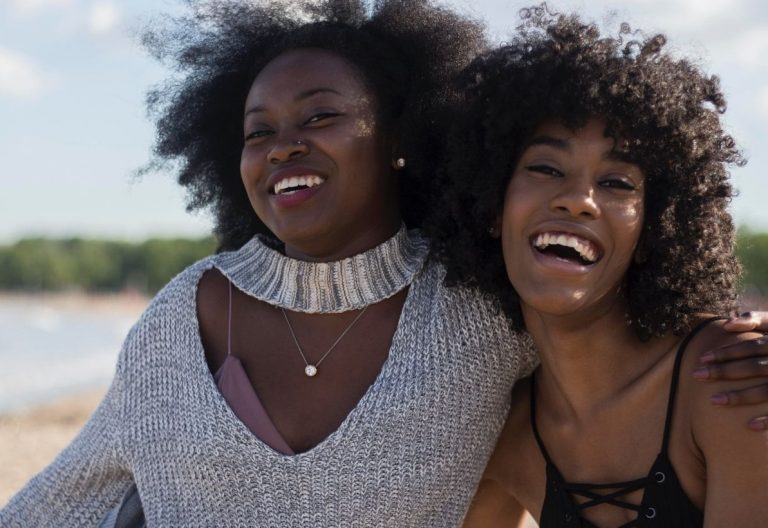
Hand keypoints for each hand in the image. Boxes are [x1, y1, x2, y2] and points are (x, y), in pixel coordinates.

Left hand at [694, 312, 767, 429]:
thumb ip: (757, 319)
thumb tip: (728, 323)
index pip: (752, 346)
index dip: (727, 352)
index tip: (702, 358)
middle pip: (755, 367)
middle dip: (725, 372)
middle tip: (697, 376)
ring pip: (767, 390)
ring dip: (741, 396)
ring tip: (714, 401)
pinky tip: (749, 426)